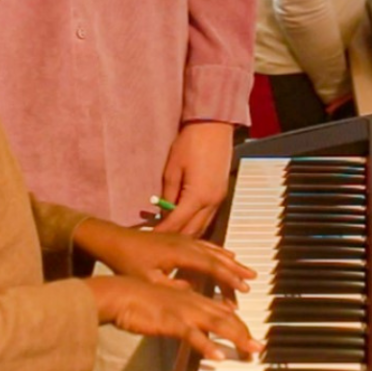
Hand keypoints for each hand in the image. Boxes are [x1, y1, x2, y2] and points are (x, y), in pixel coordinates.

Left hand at [74, 220, 253, 295]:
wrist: (112, 240)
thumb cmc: (127, 262)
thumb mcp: (148, 280)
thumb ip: (172, 286)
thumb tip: (193, 292)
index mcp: (179, 252)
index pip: (210, 265)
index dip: (227, 276)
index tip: (241, 286)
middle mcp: (184, 242)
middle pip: (215, 255)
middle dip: (234, 267)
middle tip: (252, 278)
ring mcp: (181, 238)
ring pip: (210, 248)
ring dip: (228, 259)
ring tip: (243, 268)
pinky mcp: (176, 238)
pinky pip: (203, 243)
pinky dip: (216, 250)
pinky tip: (222, 255)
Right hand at [86, 276, 261, 360]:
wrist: (118, 293)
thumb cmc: (138, 298)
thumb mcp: (166, 302)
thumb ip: (183, 310)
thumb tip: (194, 320)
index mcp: (192, 297)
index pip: (222, 310)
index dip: (239, 323)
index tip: (251, 336)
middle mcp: (192, 301)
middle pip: (225, 317)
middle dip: (245, 332)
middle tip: (259, 347)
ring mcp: (182, 310)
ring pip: (216, 323)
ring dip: (236, 337)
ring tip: (250, 349)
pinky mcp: (169, 321)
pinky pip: (192, 335)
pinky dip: (206, 345)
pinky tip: (218, 355)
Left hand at [157, 121, 232, 236]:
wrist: (214, 127)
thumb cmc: (191, 143)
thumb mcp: (172, 169)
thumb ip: (168, 195)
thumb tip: (163, 213)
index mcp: (197, 196)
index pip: (176, 224)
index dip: (162, 233)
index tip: (150, 240)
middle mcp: (211, 202)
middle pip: (192, 232)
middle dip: (175, 239)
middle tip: (158, 243)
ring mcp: (219, 200)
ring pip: (202, 228)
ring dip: (187, 235)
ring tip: (170, 237)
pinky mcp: (221, 195)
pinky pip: (208, 218)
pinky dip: (196, 225)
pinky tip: (185, 225)